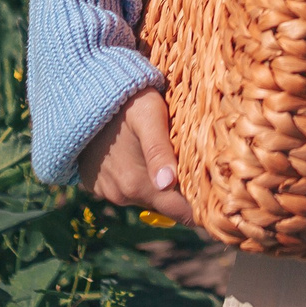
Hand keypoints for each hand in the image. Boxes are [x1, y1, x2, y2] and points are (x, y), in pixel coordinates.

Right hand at [76, 88, 196, 224]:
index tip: (224, 200)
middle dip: (184, 193)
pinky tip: (144, 155)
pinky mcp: (96, 183)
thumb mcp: (149, 116)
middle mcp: (121, 195)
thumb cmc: (125, 100)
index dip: (203, 208)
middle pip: (166, 204)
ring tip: (175, 159)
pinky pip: (126, 187)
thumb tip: (168, 183)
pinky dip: (139, 177)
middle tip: (206, 173)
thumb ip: (159, 150)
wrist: (81, 93)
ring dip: (160, 184)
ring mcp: (107, 191)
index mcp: (138, 184)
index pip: (182, 213)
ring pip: (147, 195)